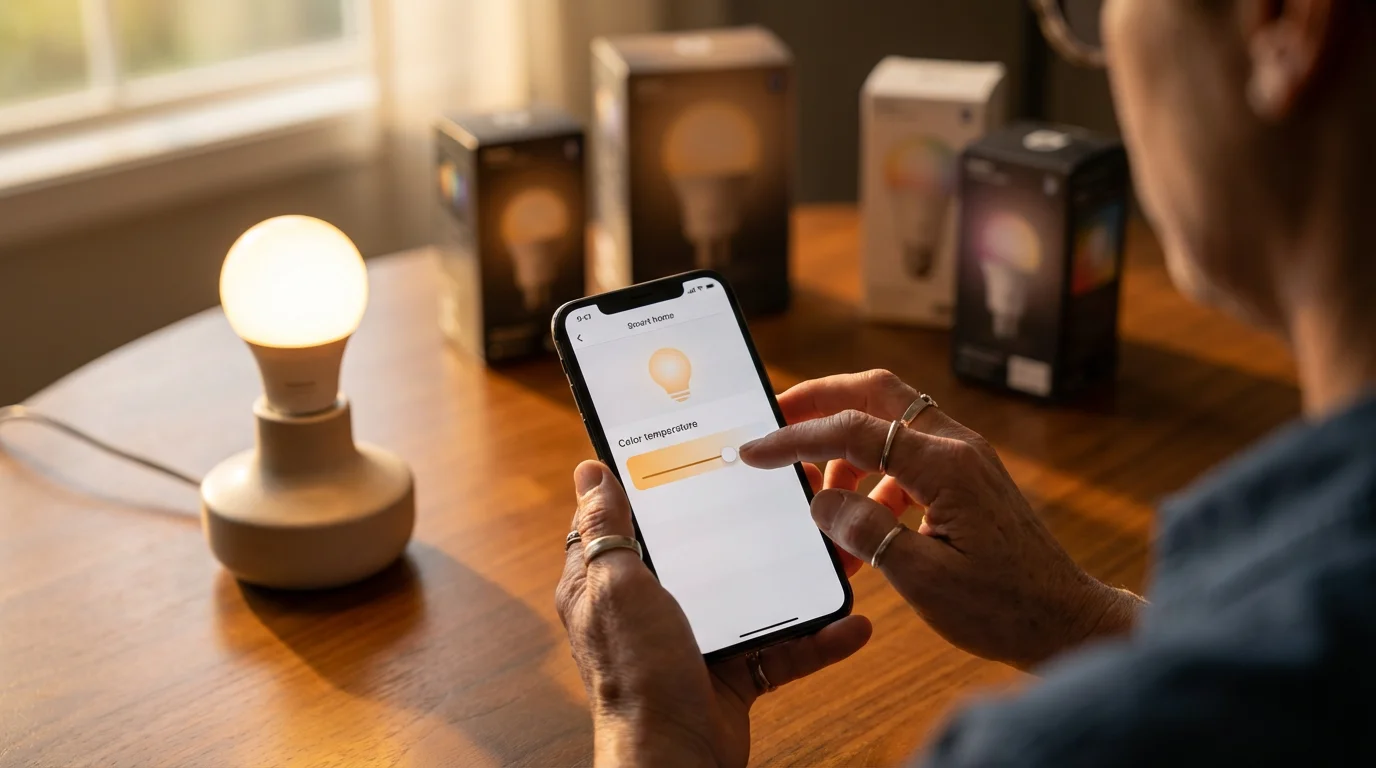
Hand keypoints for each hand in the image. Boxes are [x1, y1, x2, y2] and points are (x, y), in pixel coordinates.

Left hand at [555, 461, 871, 766]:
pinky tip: (851, 625)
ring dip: (796, 581)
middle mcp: (650, 609)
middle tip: (791, 495)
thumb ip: (608, 530)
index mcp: (608, 583)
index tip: (700, 453)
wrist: (674, 758)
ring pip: (752, 597)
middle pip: (704, 552)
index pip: (628, 521)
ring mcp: (694, 640)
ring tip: (835, 551)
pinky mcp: (731, 674)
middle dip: (748, 527)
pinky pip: (780, 649)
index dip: (657, 486)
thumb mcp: (616, 586)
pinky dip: (817, 640)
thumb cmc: (636, 675)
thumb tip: (590, 472)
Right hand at [740, 370, 1141, 670]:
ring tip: (817, 495)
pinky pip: (907, 455)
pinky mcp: (968, 478)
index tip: (755, 452)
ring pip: (890, 422)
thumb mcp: (924, 580)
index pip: (854, 431)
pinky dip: (873, 476)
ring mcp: (966, 459)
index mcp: (946, 466)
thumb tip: (822, 501)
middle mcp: (958, 447)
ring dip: (846, 447)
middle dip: (819, 401)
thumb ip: (866, 532)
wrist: (1064, 621)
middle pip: (875, 394)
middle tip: (775, 420)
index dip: (796, 437)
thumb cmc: (1003, 608)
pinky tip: (861, 523)